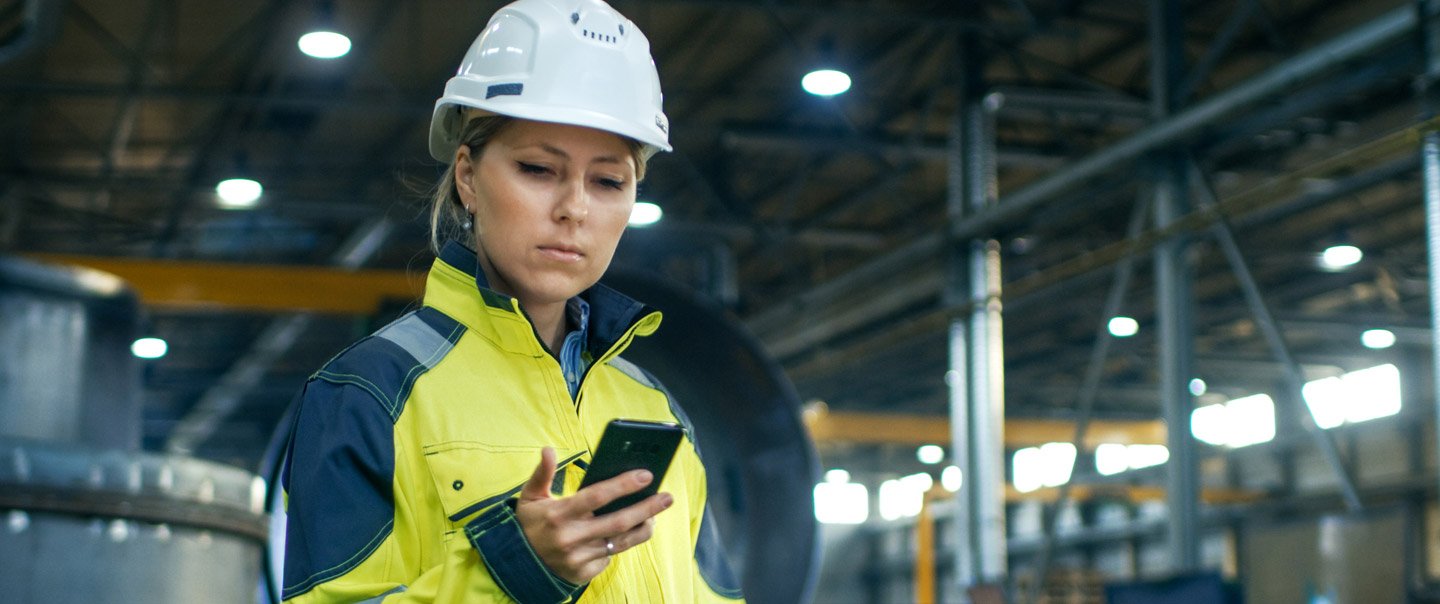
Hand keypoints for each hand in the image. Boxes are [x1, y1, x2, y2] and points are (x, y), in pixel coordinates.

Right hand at [513, 447, 673, 584]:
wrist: (517, 564)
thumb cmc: (529, 524)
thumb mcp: (529, 497)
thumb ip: (541, 473)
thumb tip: (548, 449)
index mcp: (558, 514)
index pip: (597, 496)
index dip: (624, 485)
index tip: (646, 475)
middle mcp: (570, 537)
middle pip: (618, 522)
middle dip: (647, 508)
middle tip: (668, 497)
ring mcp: (578, 558)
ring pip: (620, 543)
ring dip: (643, 528)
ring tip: (655, 515)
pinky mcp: (583, 573)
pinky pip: (609, 557)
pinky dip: (619, 544)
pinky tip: (626, 533)